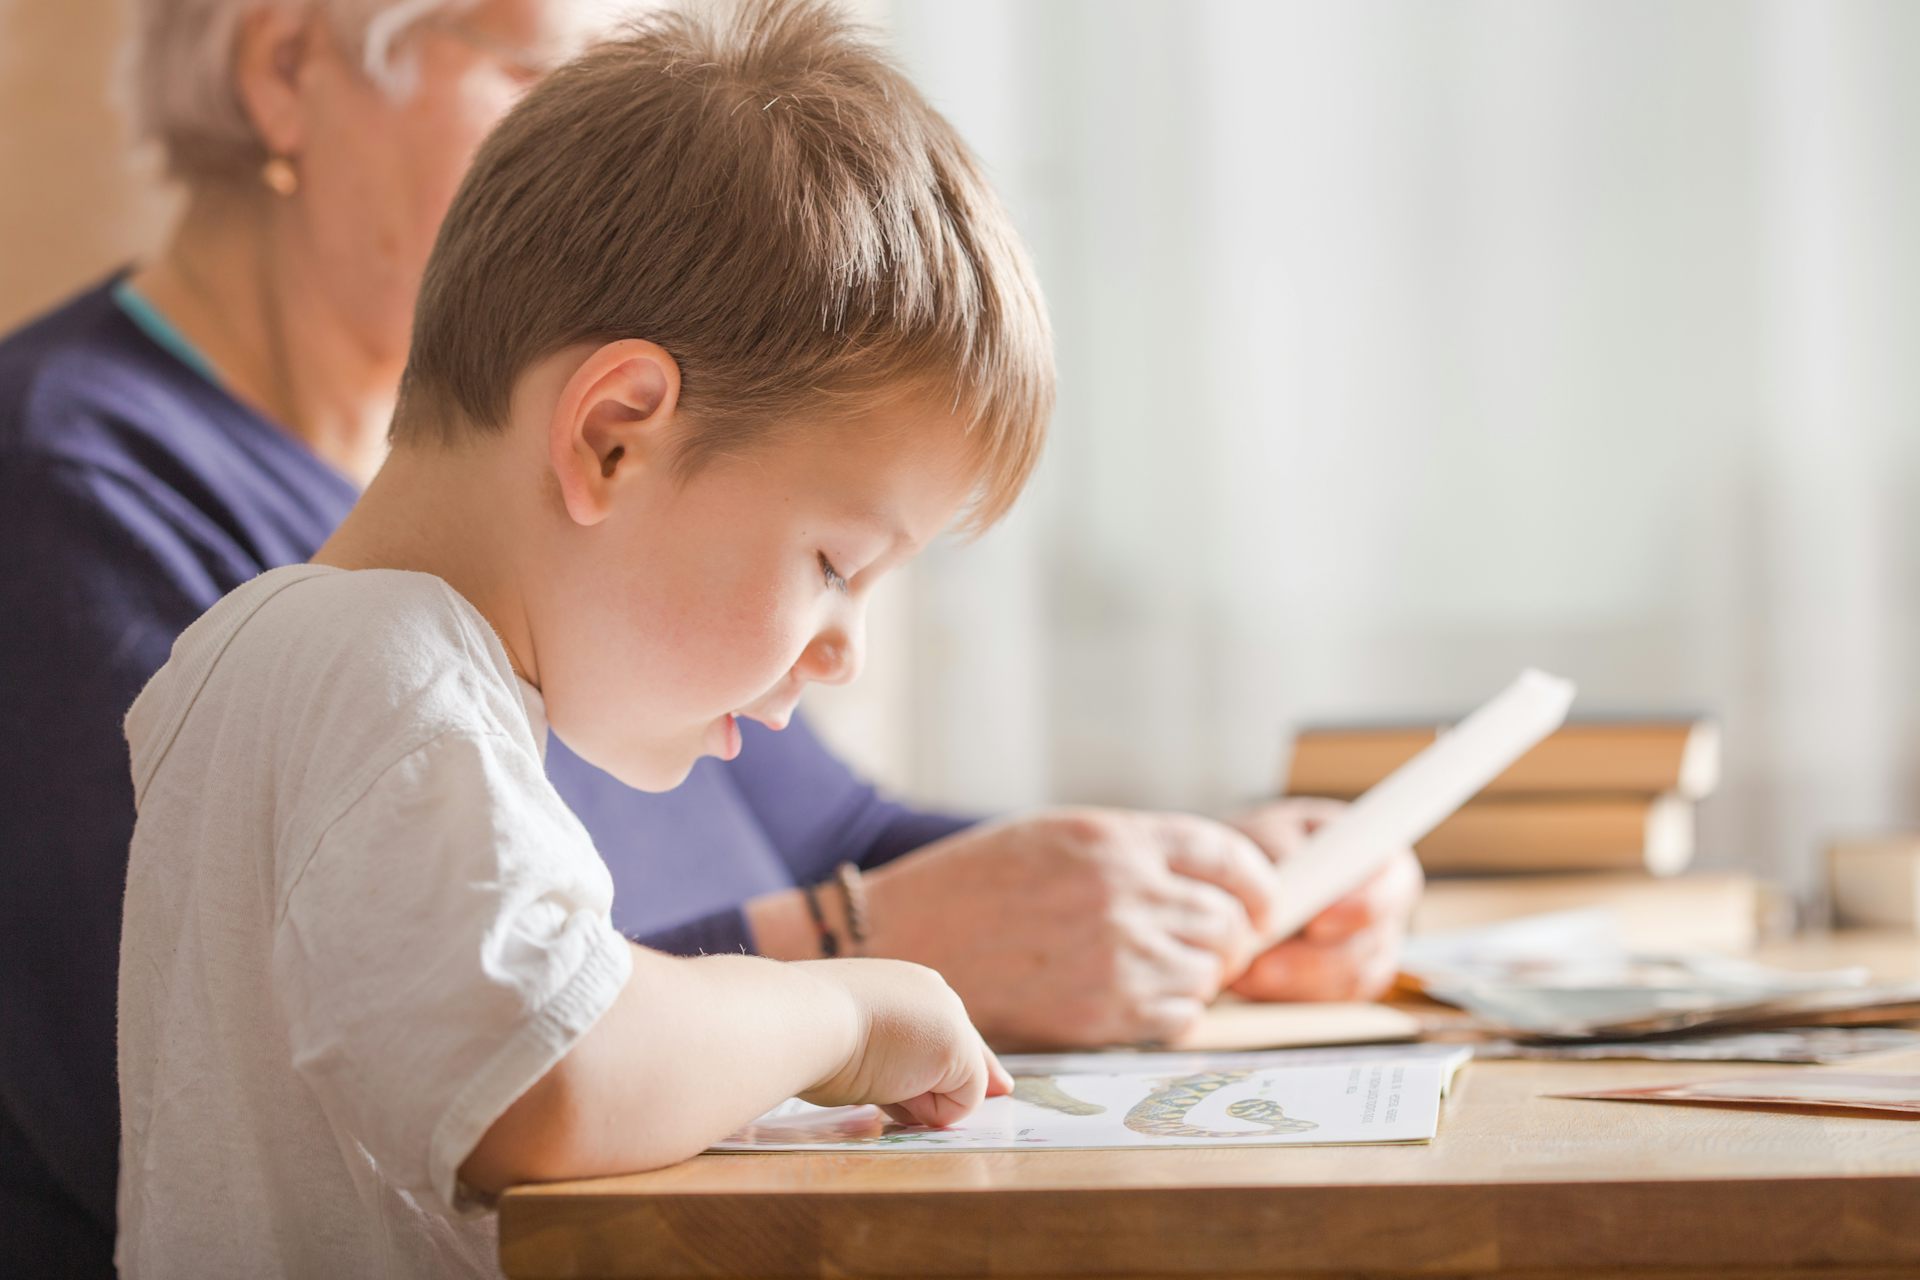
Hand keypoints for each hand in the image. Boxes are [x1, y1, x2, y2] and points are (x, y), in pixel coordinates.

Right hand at [798, 957, 1011, 1126]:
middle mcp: (930, 993)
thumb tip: (920, 1090)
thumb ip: (885, 1059)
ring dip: (918, 1100)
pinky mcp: (956, 1050)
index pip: (940, 1030)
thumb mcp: (845, 1040)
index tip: (994, 1086)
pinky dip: (929, 1112)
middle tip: (891, 1081)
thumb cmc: (804, 1032)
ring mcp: (948, 1019)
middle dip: (941, 1089)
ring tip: (870, 1075)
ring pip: (953, 1086)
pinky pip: (958, 1105)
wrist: (800, 1019)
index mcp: (899, 986)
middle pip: (963, 1055)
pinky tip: (889, 1087)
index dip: (955, 1063)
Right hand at [859, 809, 1281, 1047]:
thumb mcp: (1056, 836)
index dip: (1258, 883)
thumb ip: (1133, 851)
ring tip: (1159, 969)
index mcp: (1114, 840)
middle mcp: (1124, 894)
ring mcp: (1116, 957)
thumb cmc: (976, 884)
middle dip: (1231, 935)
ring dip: (1200, 974)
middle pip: (1228, 919)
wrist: (903, 939)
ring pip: (1210, 972)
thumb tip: (1210, 881)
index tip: (1263, 900)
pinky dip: (1173, 1011)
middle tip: (1212, 945)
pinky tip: (1136, 998)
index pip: (1230, 856)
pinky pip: (1179, 1017)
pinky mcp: (1102, 1014)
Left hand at [1225, 798, 1423, 1002]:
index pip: (1393, 888)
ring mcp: (1370, 955)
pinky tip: (1248, 983)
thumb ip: (1282, 848)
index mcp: (1384, 864)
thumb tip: (1288, 880)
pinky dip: (1285, 996)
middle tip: (1262, 963)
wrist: (1240, 878)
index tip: (1316, 923)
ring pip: (1346, 983)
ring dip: (1293, 983)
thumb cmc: (1264, 846)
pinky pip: (1325, 1004)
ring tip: (1245, 974)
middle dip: (1312, 960)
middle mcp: (1387, 914)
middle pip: (1369, 947)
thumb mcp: (1268, 831)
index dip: (1362, 908)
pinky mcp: (1344, 987)